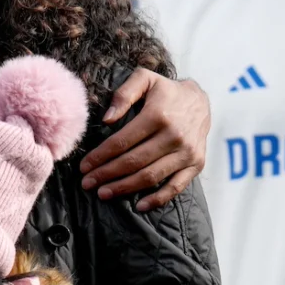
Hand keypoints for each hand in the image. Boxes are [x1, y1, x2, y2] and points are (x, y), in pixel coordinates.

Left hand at [78, 69, 210, 210]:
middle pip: (134, 162)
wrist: (200, 100)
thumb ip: (124, 94)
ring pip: (151, 177)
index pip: (123, 141)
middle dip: (107, 174)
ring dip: (125, 188)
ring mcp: (187, 152)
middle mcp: (174, 136)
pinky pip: (175, 187)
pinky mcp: (196, 164)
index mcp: (158, 115)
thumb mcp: (144, 78)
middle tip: (87, 184)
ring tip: (104, 193)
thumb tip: (107, 119)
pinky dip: (157, 199)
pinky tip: (139, 206)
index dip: (101, 156)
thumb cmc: (165, 90)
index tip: (84, 166)